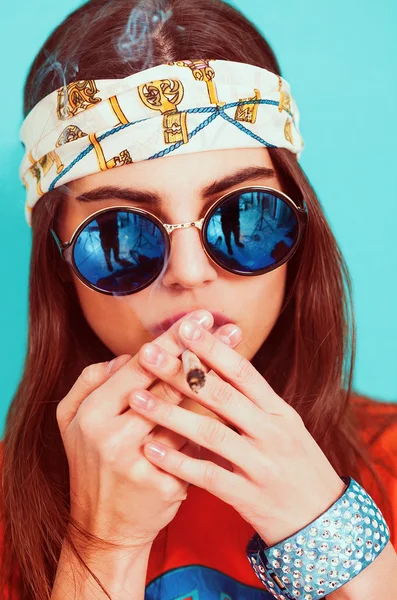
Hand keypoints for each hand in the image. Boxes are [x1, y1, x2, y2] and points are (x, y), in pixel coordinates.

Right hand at [56, 310, 238, 549]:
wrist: (103, 529)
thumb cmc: (90, 464)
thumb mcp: (70, 420)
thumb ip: (89, 381)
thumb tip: (123, 357)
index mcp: (93, 413)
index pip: (139, 366)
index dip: (172, 340)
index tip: (199, 318)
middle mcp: (114, 436)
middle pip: (169, 385)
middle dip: (203, 353)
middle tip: (232, 328)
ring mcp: (140, 463)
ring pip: (188, 414)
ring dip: (217, 383)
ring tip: (239, 355)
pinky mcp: (165, 486)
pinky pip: (195, 447)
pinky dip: (212, 425)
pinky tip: (237, 404)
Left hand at [131, 315, 345, 545]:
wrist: (323, 520)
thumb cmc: (297, 466)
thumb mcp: (284, 427)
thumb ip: (252, 402)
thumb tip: (215, 367)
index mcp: (279, 411)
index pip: (243, 371)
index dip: (213, 348)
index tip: (185, 328)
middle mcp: (272, 432)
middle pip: (222, 395)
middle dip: (181, 372)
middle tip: (148, 353)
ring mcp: (262, 465)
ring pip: (211, 433)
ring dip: (170, 414)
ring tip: (137, 398)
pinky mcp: (250, 497)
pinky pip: (209, 477)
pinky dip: (178, 462)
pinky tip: (151, 449)